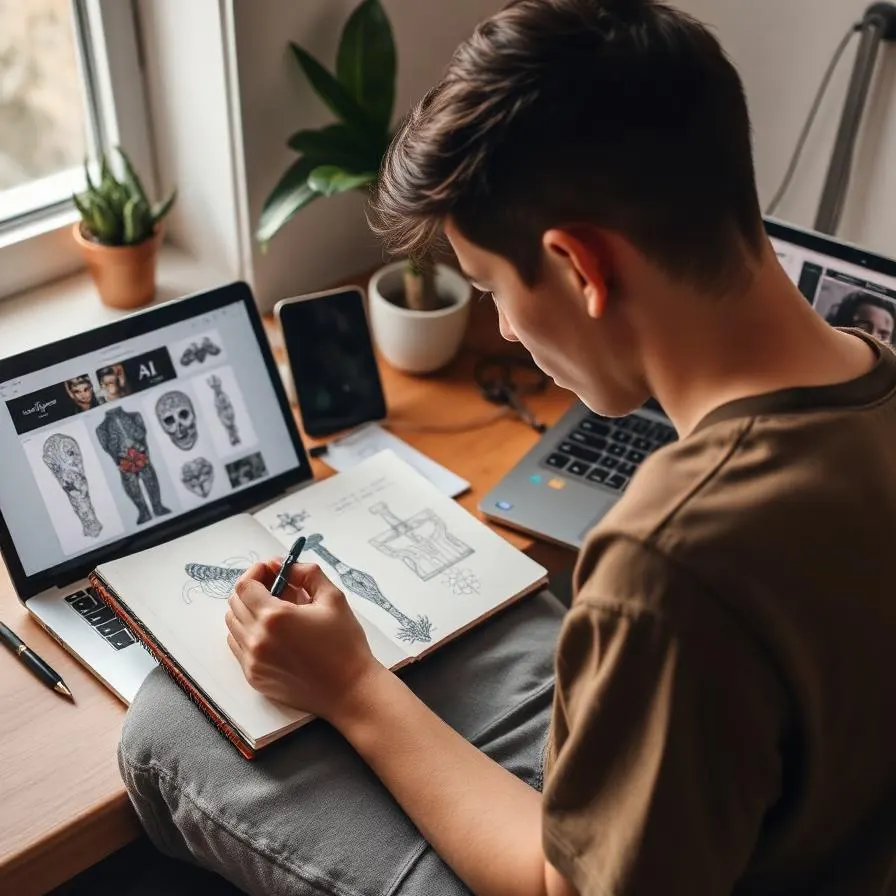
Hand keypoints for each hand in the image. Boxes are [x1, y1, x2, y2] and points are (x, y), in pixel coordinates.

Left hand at [225, 560, 381, 718]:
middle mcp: (257, 640)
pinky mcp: (254, 677)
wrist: (349, 690)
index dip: (256, 572)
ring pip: (233, 625)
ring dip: (249, 611)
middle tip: (275, 587)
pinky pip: (238, 647)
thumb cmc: (345, 644)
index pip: (245, 585)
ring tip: (276, 612)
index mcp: (275, 617)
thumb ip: (306, 573)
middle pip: (235, 603)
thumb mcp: (333, 598)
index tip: (270, 570)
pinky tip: (273, 634)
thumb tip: (281, 566)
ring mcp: (252, 661)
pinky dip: (249, 634)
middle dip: (252, 589)